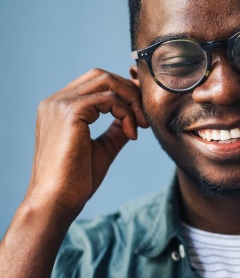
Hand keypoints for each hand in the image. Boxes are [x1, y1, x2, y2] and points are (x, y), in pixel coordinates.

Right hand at [24, 68, 148, 218]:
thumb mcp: (101, 149)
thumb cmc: (75, 182)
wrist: (57, 201)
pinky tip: (131, 134)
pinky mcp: (70, 112)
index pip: (95, 83)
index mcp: (58, 108)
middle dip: (130, 92)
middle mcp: (56, 101)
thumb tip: (131, 119)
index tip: (141, 113)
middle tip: (144, 119)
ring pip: (106, 81)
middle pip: (102, 76)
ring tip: (140, 126)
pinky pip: (109, 99)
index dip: (123, 92)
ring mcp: (60, 104)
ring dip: (131, 101)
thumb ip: (115, 130)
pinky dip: (126, 113)